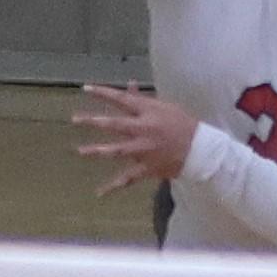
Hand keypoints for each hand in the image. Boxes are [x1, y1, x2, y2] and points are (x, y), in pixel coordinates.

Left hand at [74, 84, 197, 196]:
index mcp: (149, 112)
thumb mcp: (164, 106)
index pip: (122, 99)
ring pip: (117, 150)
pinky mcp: (147, 168)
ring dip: (98, 150)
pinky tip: (99, 192)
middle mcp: (144, 129)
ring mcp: (144, 150)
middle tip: (75, 119)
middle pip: (115, 124)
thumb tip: (128, 84)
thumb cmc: (182, 124)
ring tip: (80, 151)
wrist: (201, 150)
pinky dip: (114, 186)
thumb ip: (142, 98)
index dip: (103, 93)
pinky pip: (128, 178)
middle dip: (94, 121)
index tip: (85, 88)